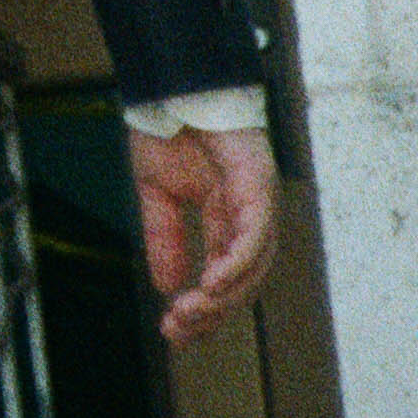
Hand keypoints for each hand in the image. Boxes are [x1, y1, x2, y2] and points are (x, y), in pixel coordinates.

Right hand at [129, 119, 276, 346]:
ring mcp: (258, 201)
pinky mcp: (259, 184)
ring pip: (255, 265)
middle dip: (212, 312)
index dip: (202, 309)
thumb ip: (167, 239)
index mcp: (226, 219)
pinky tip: (213, 284)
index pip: (223, 277)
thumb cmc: (169, 127)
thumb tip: (169, 285)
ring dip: (224, 295)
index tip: (173, 333)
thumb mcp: (158, 194)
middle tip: (177, 329)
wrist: (170, 84)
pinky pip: (255, 235)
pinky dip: (237, 263)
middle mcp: (249, 215)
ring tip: (192, 312)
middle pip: (243, 281)